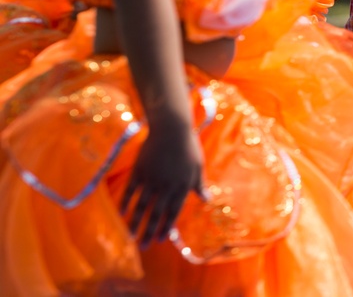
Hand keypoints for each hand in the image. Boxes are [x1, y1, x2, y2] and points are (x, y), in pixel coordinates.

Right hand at [121, 116, 204, 247]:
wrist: (172, 128)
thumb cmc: (189, 146)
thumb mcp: (198, 166)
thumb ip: (200, 185)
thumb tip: (207, 200)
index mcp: (183, 187)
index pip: (173, 212)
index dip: (166, 227)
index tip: (159, 240)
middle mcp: (167, 186)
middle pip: (156, 214)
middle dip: (149, 232)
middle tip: (143, 248)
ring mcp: (151, 179)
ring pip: (141, 206)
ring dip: (136, 223)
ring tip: (131, 237)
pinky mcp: (139, 171)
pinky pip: (130, 191)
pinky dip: (126, 203)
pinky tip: (122, 214)